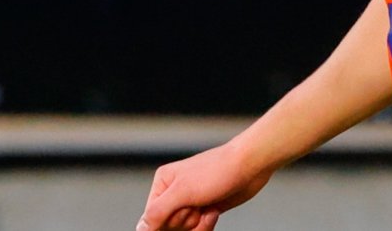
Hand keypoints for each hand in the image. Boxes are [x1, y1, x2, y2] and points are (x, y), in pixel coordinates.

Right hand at [136, 142, 272, 230]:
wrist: (250, 166)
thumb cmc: (218, 171)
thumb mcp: (183, 192)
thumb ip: (158, 211)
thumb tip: (141, 228)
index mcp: (163, 183)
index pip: (151, 218)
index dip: (167, 221)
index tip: (184, 210)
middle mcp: (174, 193)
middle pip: (168, 226)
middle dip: (185, 220)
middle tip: (196, 204)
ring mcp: (191, 202)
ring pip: (184, 230)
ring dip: (197, 224)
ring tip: (207, 207)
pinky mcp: (205, 210)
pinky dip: (206, 225)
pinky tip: (213, 212)